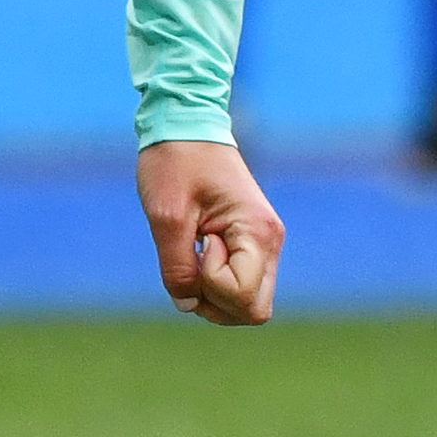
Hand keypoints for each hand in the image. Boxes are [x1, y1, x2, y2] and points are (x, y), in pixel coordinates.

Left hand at [139, 138, 282, 324]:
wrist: (186, 127)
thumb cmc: (174, 164)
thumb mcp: (165, 217)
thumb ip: (177, 267)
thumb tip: (188, 306)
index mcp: (258, 233)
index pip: (244, 297)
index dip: (211, 283)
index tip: (198, 242)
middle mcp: (270, 243)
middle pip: (255, 309)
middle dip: (215, 301)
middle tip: (190, 261)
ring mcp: (263, 245)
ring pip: (248, 302)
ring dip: (213, 295)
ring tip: (191, 254)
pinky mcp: (251, 244)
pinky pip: (239, 284)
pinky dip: (214, 283)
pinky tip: (195, 253)